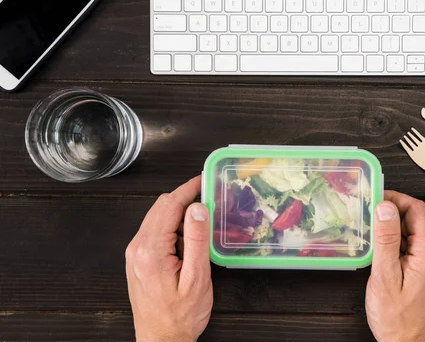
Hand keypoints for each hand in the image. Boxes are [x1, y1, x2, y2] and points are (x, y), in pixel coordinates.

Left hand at [126, 176, 212, 341]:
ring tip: (202, 220)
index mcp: (151, 250)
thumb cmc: (181, 315)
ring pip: (157, 216)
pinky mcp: (138, 259)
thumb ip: (197, 241)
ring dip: (178, 212)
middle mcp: (137, 247)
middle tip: (209, 198)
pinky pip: (154, 230)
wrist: (161, 340)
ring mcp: (135, 253)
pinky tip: (188, 236)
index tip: (205, 179)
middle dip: (185, 198)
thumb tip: (197, 208)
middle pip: (161, 206)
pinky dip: (172, 225)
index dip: (188, 188)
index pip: (169, 205)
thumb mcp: (197, 279)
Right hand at [366, 191, 424, 341]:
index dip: (395, 198)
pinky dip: (402, 244)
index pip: (417, 209)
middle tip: (369, 217)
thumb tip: (385, 207)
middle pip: (418, 220)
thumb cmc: (398, 320)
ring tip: (374, 237)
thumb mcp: (385, 277)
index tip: (376, 197)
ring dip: (396, 230)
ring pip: (418, 234)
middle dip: (393, 214)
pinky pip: (419, 249)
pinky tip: (386, 254)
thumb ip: (385, 239)